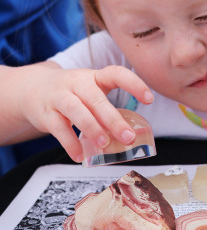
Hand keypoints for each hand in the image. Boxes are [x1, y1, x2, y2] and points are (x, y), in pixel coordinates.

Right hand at [17, 63, 153, 162]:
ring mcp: (59, 96)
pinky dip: (70, 143)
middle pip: (96, 99)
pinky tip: (80, 156)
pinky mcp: (46, 113)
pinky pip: (58, 128)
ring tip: (104, 144)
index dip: (134, 84)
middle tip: (128, 137)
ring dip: (91, 128)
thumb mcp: (90, 92)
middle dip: (113, 119)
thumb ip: (107, 109)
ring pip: (75, 110)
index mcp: (94, 77)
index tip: (149, 99)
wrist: (33, 89)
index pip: (116, 73)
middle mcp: (77, 83)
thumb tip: (128, 136)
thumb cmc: (72, 93)